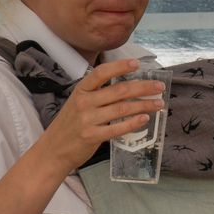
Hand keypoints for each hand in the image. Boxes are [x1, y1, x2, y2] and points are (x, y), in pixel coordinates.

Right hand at [37, 58, 164, 176]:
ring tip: (159, 103)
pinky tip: (145, 119)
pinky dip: (133, 123)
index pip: (101, 73)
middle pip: (119, 91)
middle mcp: (84, 102)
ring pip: (122, 109)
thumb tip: (128, 88)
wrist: (53, 149)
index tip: (137, 64)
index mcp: (81, 90)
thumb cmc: (70, 125)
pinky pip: (118, 128)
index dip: (120, 67)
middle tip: (159, 87)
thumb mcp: (78, 103)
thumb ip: (98, 95)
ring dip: (144, 105)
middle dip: (143, 87)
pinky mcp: (92, 136)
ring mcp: (87, 120)